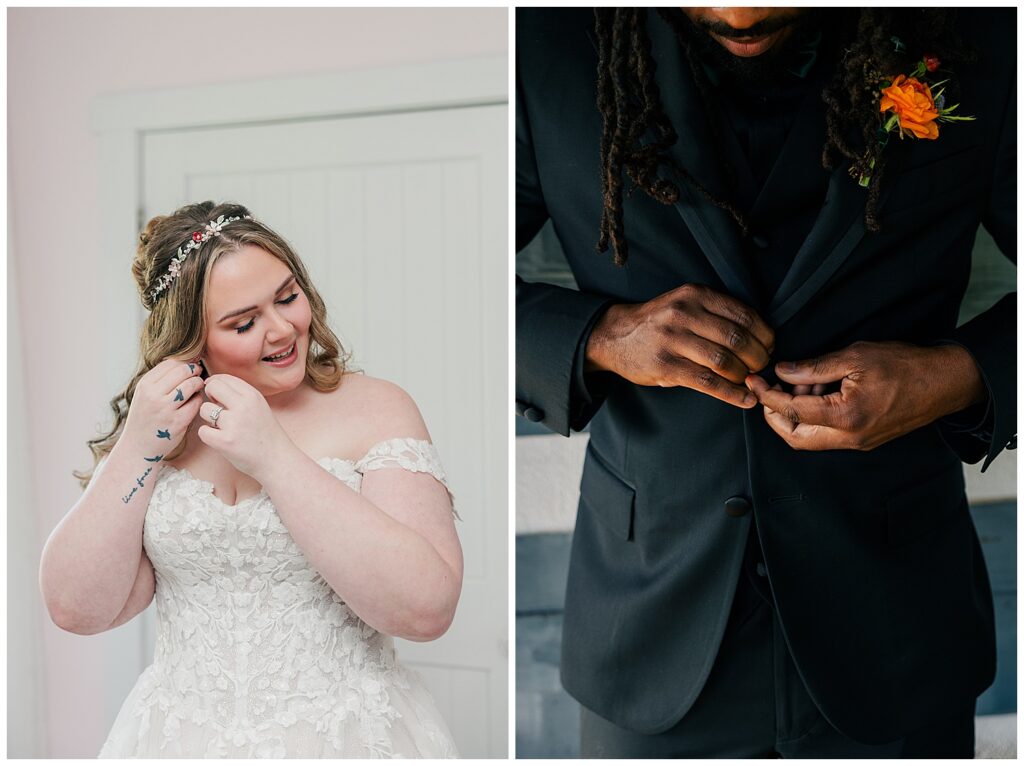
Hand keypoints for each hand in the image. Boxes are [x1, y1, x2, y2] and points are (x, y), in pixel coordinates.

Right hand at [121, 358, 204, 458]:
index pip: (170, 363)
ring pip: (191, 385)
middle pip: (183, 371)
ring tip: (197, 386)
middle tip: (198, 373)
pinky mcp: (178, 421)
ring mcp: (166, 409)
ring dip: (198, 383)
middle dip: (194, 370)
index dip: (184, 363)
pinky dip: (199, 399)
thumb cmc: (145, 418)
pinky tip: (195, 401)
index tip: (189, 366)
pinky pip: (196, 402)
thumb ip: (160, 380)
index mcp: (144, 385)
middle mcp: (153, 395)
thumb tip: (184, 362)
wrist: (138, 447)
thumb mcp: (144, 395)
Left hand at [197, 374, 294, 477]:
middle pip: (212, 387)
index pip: (224, 378)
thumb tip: (212, 383)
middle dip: (209, 397)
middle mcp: (244, 406)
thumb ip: (240, 394)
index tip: (217, 395)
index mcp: (253, 395)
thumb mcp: (259, 406)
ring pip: (204, 410)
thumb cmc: (265, 433)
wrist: (277, 459)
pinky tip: (219, 439)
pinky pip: (202, 431)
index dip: (215, 385)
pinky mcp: (225, 442)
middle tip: (217, 409)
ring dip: (209, 418)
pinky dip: (208, 435)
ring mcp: (234, 424)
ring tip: (222, 427)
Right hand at [585, 283, 774, 407]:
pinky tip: (744, 399)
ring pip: (724, 361)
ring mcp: (672, 340)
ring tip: (749, 381)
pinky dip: (731, 394)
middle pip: (737, 339)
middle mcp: (684, 313)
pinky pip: (707, 383)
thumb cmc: (659, 323)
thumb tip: (760, 337)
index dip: (764, 334)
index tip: (769, 346)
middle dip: (758, 357)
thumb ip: (716, 313)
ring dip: (745, 376)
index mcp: (695, 295)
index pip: (743, 314)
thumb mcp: (685, 303)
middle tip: (761, 366)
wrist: (615, 336)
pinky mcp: (665, 366)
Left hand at [745, 341, 985, 450]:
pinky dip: (812, 417)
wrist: (944, 383)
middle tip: (769, 388)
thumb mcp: (855, 356)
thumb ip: (813, 368)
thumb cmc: (905, 365)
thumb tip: (781, 372)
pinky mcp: (863, 440)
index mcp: (845, 417)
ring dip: (794, 415)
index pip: (790, 411)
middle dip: (774, 414)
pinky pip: (826, 436)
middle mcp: (849, 438)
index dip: (766, 395)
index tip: (753, 380)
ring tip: (804, 383)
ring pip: (809, 439)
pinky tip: (818, 392)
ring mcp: (857, 443)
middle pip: (794, 437)